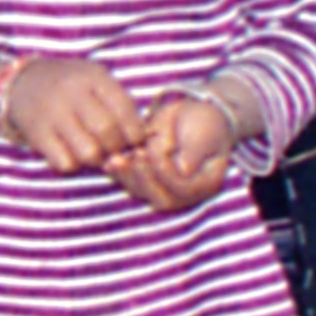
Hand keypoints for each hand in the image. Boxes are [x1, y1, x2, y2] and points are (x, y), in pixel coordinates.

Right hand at [0, 51, 144, 176]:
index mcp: (93, 76)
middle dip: (117, 148)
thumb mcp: (95, 81)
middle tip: (114, 149)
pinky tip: (70, 151)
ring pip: (88, 152)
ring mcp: (52, 114)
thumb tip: (143, 140)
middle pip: (108, 132)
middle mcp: (72, 92)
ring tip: (93, 150)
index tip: (134, 140)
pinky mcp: (37, 135)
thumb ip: (119, 104)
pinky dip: (73, 164)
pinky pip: (65, 163)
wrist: (21, 84)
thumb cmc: (71, 86)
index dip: (135, 131)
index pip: (125, 108)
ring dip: (96, 159)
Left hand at [108, 94, 239, 215]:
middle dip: (144, 178)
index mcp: (206, 184)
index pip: (184, 189)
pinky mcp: (147, 183)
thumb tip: (185, 170)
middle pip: (162, 198)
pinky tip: (109, 162)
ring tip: (117, 158)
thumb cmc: (204, 123)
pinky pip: (131, 184)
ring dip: (128, 177)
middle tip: (135, 156)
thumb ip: (195, 151)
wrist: (192, 117)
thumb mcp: (205, 132)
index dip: (167, 174)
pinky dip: (120, 174)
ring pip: (143, 192)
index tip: (155, 152)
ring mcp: (164, 191)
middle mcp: (185, 194)